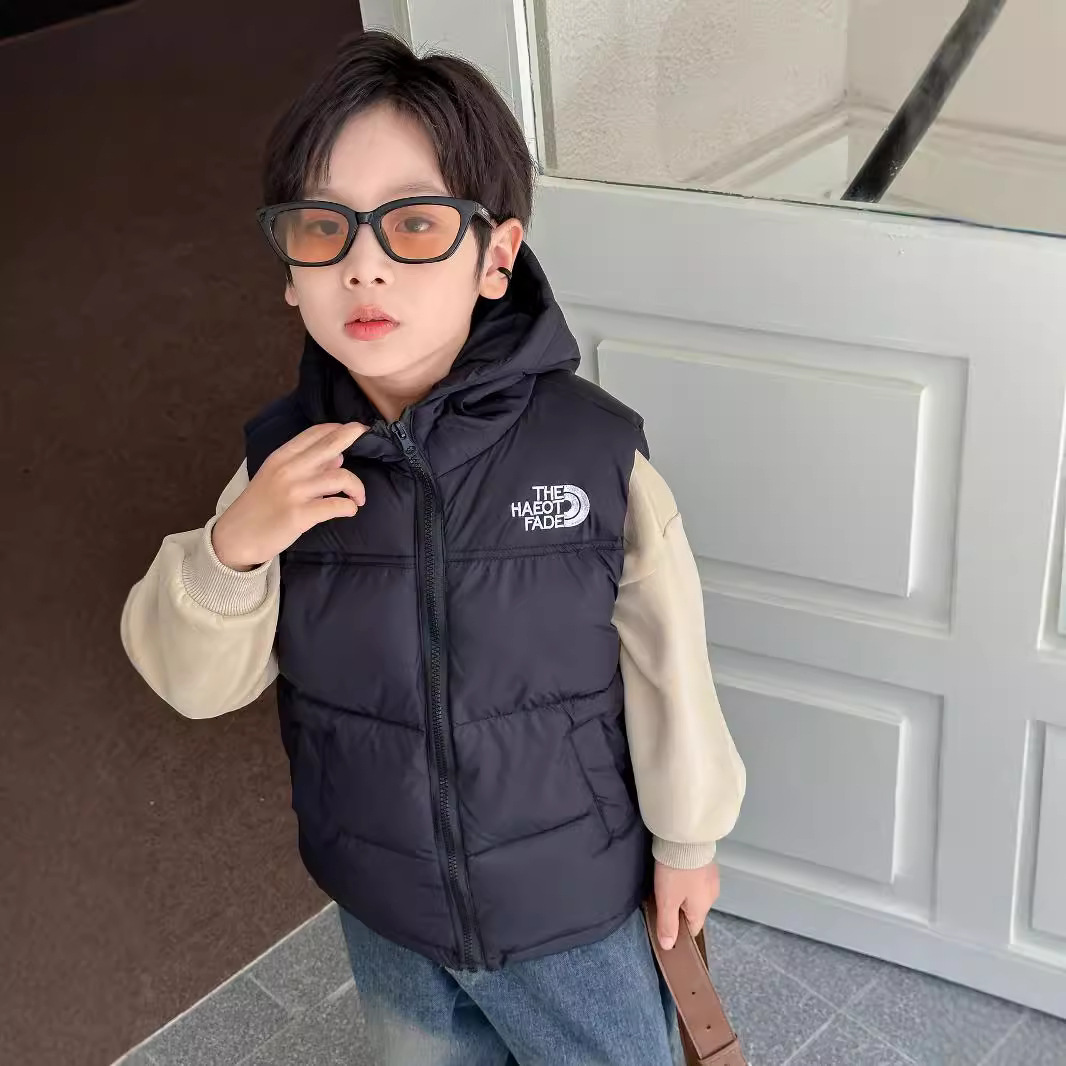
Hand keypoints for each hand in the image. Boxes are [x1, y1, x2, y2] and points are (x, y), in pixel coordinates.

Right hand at [212, 422, 367, 570]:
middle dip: (353, 435)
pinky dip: (349, 507)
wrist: (235, 537)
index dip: (338, 428)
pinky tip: (349, 510)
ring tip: (359, 497)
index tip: (354, 429)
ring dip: (357, 487)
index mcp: (281, 457)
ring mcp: (294, 492)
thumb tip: (337, 458)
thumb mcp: (275, 478)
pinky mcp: (300, 515)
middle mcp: (288, 470)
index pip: (314, 433)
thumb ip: (304, 466)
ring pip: (340, 478)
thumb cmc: (259, 507)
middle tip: (367, 435)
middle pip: (329, 446)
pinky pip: (336, 506)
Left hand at [654, 860, 719, 950]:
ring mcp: (712, 878)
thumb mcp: (667, 901)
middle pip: (694, 910)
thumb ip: (667, 924)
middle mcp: (712, 895)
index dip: (678, 929)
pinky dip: (687, 877)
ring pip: (695, 893)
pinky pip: (696, 878)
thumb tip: (668, 946)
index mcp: (703, 909)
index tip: (664, 921)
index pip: (693, 929)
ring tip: (667, 882)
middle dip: (679, 907)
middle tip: (662, 897)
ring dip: (683, 891)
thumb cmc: (676, 872)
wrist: (686, 837)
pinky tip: (676, 870)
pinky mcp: (708, 862)